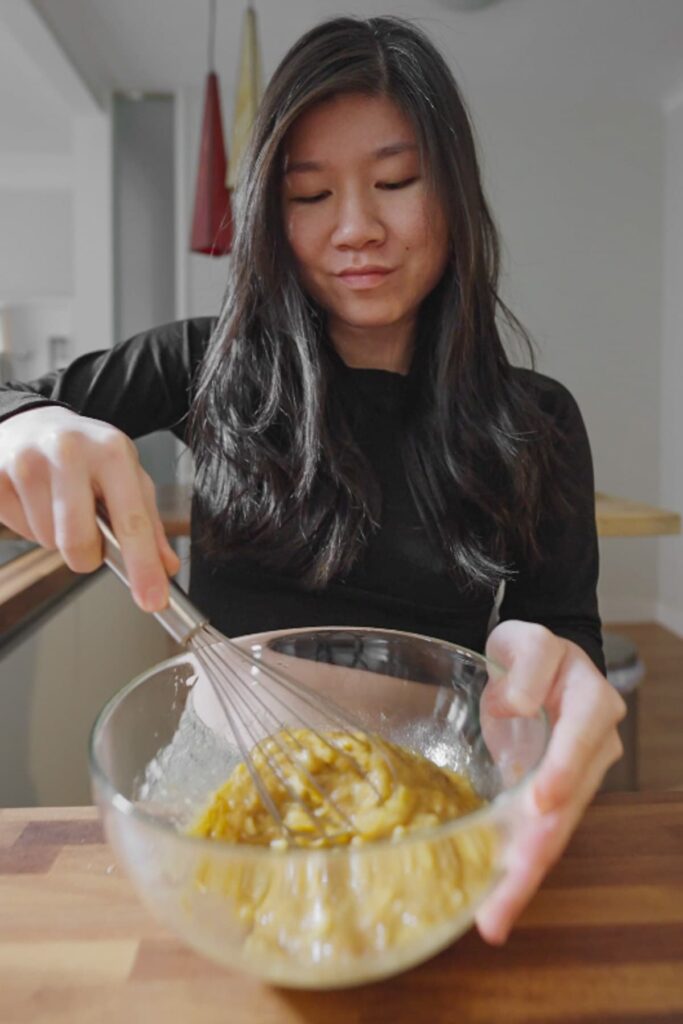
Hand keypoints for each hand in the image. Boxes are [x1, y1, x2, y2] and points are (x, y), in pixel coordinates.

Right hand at [0, 406, 179, 610]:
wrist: (34, 423)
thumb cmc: (89, 457)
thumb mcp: (128, 478)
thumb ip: (149, 524)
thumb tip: (166, 567)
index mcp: (112, 452)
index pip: (132, 521)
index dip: (143, 567)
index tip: (152, 600)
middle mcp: (69, 452)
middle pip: (78, 542)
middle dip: (86, 556)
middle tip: (89, 535)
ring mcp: (26, 462)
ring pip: (47, 541)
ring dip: (57, 537)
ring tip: (59, 505)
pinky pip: (19, 531)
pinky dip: (31, 527)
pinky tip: (36, 500)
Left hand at [475, 619, 624, 944]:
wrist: (534, 667)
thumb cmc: (530, 653)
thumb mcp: (527, 642)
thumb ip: (528, 664)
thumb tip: (515, 705)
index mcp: (591, 703)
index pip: (581, 739)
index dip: (562, 771)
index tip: (540, 803)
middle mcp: (594, 748)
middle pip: (568, 803)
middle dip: (537, 851)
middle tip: (506, 893)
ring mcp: (575, 778)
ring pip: (554, 831)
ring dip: (525, 875)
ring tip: (495, 916)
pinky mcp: (551, 798)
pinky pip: (537, 835)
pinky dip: (517, 869)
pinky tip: (495, 903)